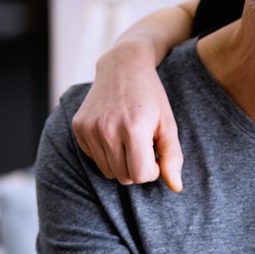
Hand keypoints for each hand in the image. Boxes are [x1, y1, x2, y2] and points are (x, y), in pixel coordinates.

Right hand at [71, 45, 183, 190]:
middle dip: (137, 168)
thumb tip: (176, 187)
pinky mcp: (78, 127)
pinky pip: (94, 158)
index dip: (152, 170)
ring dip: (122, 163)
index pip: (140, 175)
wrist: (123, 66)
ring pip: (108, 171)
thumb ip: (173, 157)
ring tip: (130, 140)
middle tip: (144, 146)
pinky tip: (114, 133)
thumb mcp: (168, 124)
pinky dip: (106, 153)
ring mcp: (89, 128)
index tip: (156, 154)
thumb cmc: (151, 97)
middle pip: (124, 177)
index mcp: (133, 129)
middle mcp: (107, 130)